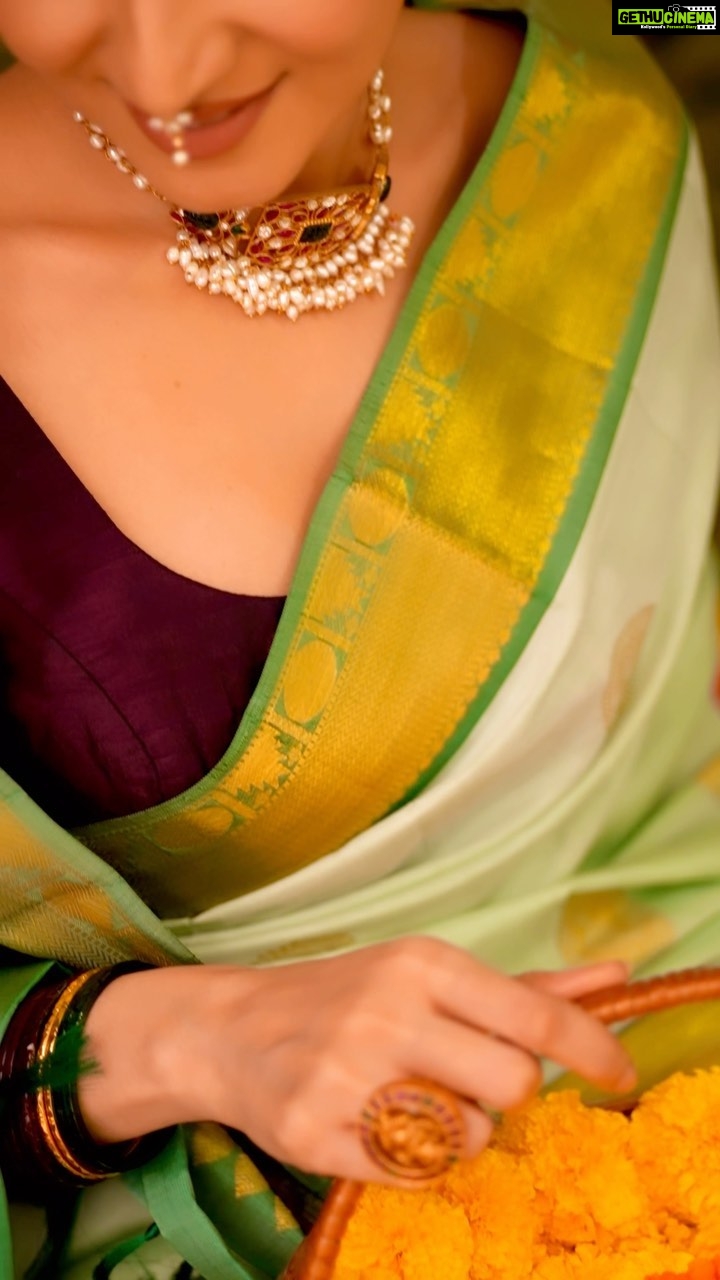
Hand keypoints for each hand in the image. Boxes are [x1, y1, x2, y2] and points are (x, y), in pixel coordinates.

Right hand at [78, 940, 634, 1182]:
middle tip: (472, 1080)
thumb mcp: (428, 973)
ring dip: (460, 1131)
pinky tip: (381, 1125)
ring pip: (467, 1138)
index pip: (532, 1011)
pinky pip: (415, 1175)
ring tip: (416, 1101)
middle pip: (512, 1085)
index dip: (592, 1048)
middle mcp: (384, 1011)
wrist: (232, 1029)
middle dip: (508, 1094)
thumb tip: (616, 977)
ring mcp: (346, 1076)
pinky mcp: (315, 1135)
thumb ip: (525, 985)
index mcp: (420, 962)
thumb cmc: (347, 995)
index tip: (622, 1074)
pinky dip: (415, 1161)